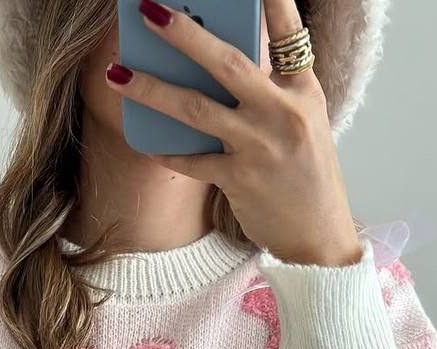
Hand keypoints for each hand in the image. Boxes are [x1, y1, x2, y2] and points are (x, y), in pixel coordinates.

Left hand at [106, 0, 361, 267]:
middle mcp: (284, 113)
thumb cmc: (305, 177)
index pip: (289, 34)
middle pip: (227, 63)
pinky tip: (146, 141)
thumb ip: (270, 92)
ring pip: (196, 109)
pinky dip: (167, 150)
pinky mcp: (240, 180)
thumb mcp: (303, 123)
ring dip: (151, 89)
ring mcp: (261, 146)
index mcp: (303, 91)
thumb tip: (215, 66)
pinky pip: (192, 160)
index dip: (272, 1)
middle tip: (149, 11)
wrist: (318, 236)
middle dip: (185, 33)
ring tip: (117, 74)